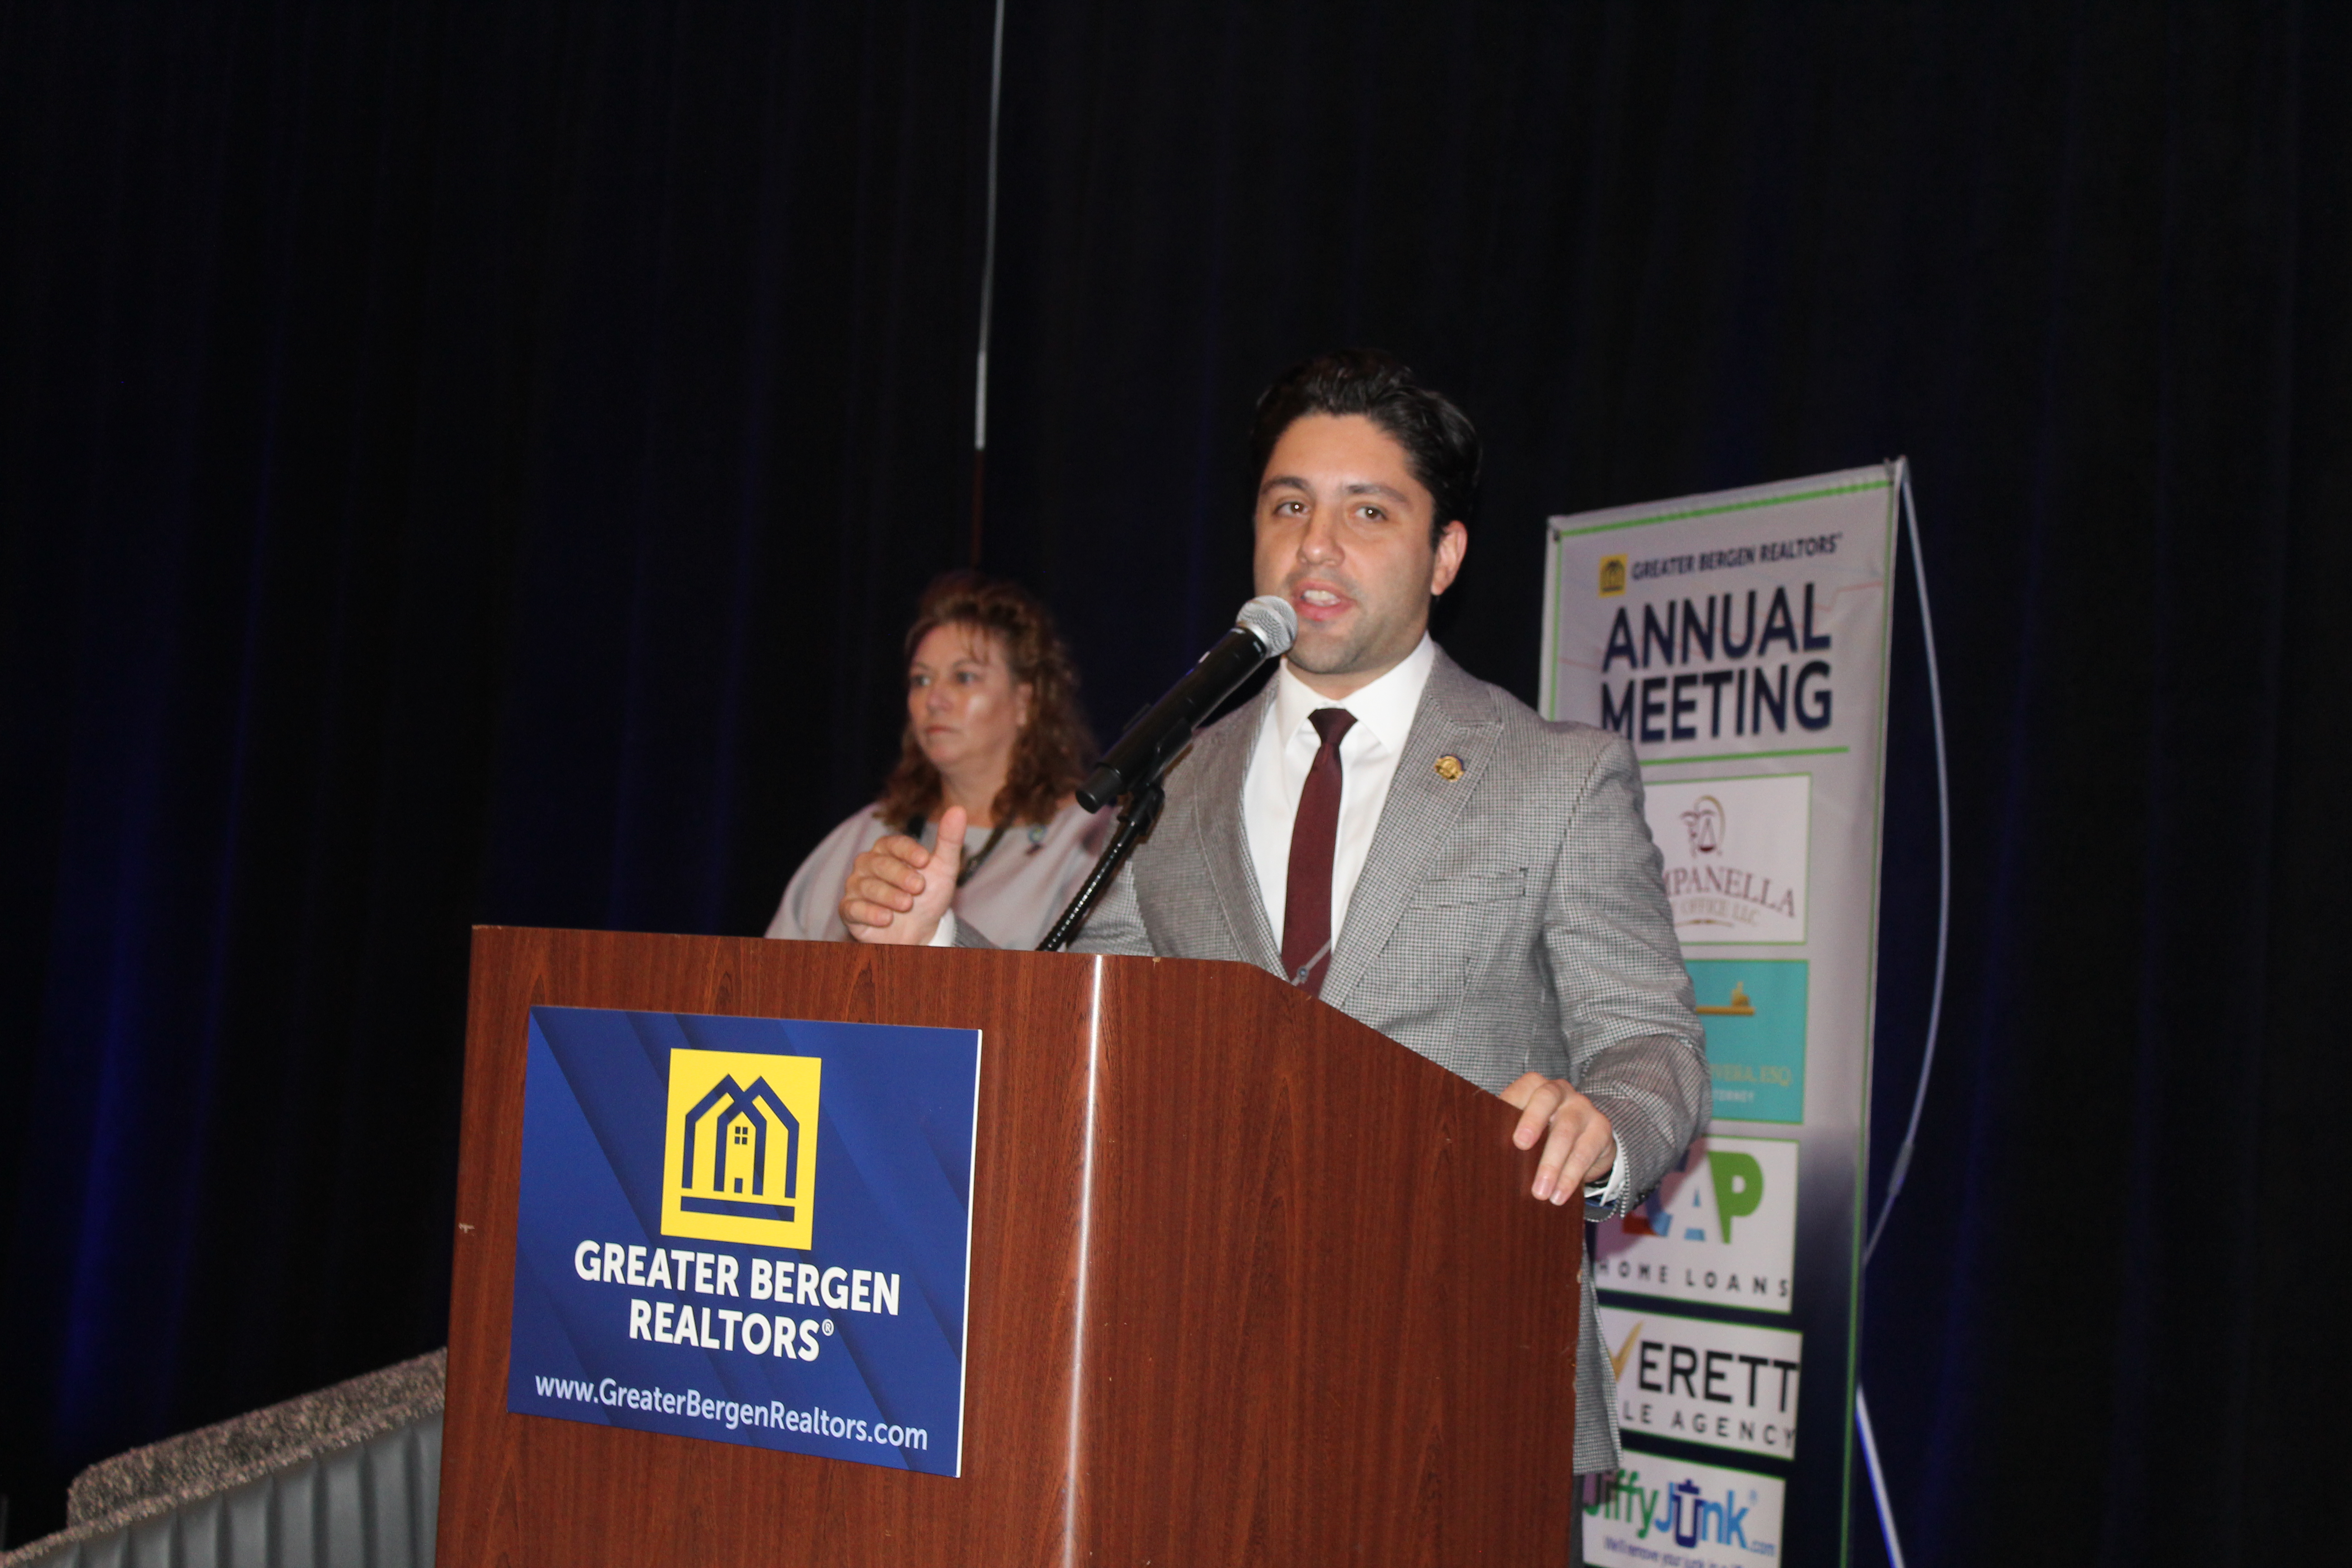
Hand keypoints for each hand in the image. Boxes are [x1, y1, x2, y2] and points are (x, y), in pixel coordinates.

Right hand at [841, 806, 966, 944]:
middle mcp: (868, 864)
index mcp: (887, 850)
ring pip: (867, 886)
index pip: (893, 843)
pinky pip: (853, 908)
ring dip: (889, 895)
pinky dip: (869, 912)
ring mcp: (856, 886)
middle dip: (900, 875)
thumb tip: (958, 809)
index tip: (925, 861)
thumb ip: (949, 841)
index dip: (908, 851)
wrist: (920, 931)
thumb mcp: (944, 869)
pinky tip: (886, 918)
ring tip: (907, 904)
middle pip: (880, 864)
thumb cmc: (928, 896)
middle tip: (919, 887)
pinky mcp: (849, 910)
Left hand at [1500, 1072, 1617, 1205]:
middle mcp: (1561, 1090)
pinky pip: (1585, 1152)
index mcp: (1535, 1086)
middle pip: (1546, 1099)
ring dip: (1552, 1165)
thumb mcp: (1524, 1126)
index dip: (1513, 1104)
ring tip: (1541, 1192)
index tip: (1509, 1133)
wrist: (1585, 1137)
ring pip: (1566, 1131)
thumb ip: (1505, 1129)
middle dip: (1533, 1123)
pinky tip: (1560, 1194)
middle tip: (1520, 1146)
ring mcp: (1583, 1107)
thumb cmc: (1542, 1132)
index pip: (1523, 1088)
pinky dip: (1571, 1176)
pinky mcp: (1601, 1127)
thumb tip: (1476, 1154)